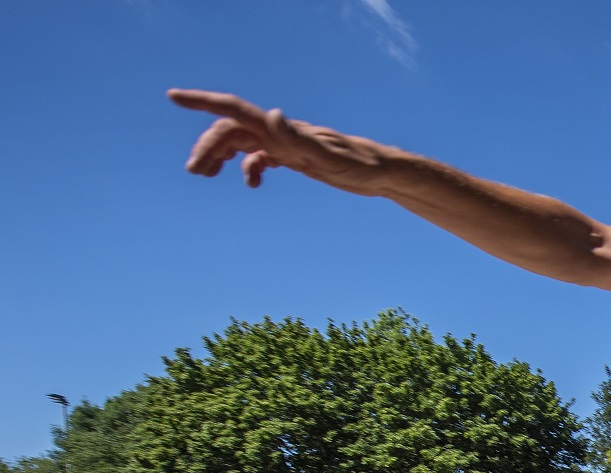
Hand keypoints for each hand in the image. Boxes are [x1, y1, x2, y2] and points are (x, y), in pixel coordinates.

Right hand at [168, 89, 396, 193]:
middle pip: (231, 131)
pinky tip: (252, 185)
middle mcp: (281, 132)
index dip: (202, 101)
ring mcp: (288, 144)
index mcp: (282, 130)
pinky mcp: (297, 158)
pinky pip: (262, 157)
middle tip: (195, 171)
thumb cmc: (362, 165)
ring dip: (220, 155)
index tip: (173, 96)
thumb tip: (271, 115)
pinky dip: (249, 168)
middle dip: (207, 146)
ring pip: (242, 143)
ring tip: (205, 174)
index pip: (234, 109)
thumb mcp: (331, 157)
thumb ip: (299, 139)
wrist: (384, 173)